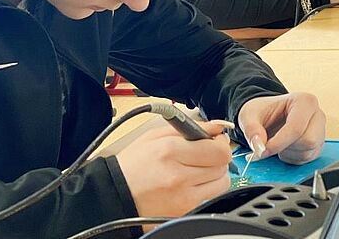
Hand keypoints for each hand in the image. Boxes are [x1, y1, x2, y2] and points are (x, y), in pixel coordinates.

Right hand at [117, 121, 231, 216]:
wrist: (115, 194)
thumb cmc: (133, 164)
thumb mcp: (155, 136)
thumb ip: (190, 128)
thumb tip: (216, 127)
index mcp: (170, 151)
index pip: (218, 150)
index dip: (221, 144)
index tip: (216, 141)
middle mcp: (179, 175)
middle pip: (222, 166)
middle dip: (217, 158)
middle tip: (205, 155)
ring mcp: (183, 197)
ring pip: (221, 183)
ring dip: (214, 174)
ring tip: (196, 170)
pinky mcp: (184, 211)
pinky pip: (210, 197)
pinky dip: (205, 189)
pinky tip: (190, 184)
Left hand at [237, 92, 325, 164]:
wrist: (268, 115)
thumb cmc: (262, 111)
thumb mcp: (249, 115)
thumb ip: (252, 130)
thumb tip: (259, 147)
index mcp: (304, 101)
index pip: (296, 128)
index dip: (278, 143)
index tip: (263, 150)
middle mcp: (317, 115)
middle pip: (308, 141)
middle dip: (285, 147)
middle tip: (270, 143)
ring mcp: (320, 131)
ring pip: (308, 152)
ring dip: (288, 153)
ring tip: (277, 143)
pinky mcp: (318, 145)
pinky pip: (307, 159)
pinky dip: (292, 158)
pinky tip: (284, 148)